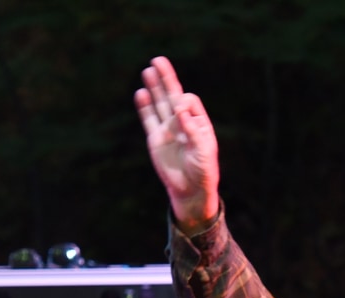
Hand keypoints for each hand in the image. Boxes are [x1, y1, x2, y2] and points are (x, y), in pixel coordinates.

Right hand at [134, 56, 219, 230]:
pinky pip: (149, 120)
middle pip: (173, 95)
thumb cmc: (203, 171)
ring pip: (159, 104)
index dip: (183, 103)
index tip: (180, 112)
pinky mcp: (155, 139)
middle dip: (167, 79)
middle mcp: (183, 122)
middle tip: (158, 60)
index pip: (189, 102)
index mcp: (198, 122)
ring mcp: (168, 129)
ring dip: (154, 88)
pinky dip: (144, 107)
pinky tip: (141, 92)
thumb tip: (179, 109)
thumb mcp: (203, 150)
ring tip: (148, 70)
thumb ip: (192, 130)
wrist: (191, 190)